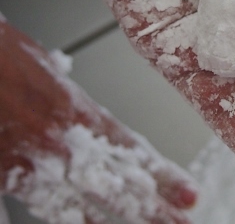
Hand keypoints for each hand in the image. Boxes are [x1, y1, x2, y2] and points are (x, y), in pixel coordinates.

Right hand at [0, 18, 196, 223]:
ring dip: (116, 223)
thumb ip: (65, 91)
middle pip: (117, 183)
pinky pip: (35, 208)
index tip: (187, 193)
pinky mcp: (4, 175)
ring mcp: (32, 164)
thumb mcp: (44, 64)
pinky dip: (66, 221)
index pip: (132, 150)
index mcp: (77, 110)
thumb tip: (72, 94)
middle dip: (153, 207)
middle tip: (182, 222)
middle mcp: (62, 141)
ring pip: (82, 205)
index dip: (163, 175)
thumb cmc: (0, 55)